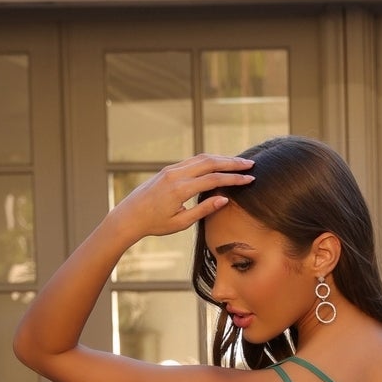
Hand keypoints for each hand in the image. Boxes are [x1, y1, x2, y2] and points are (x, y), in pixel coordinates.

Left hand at [114, 154, 254, 239]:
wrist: (130, 215)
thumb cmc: (155, 224)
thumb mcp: (181, 222)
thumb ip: (204, 210)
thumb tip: (224, 198)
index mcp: (180, 189)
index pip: (214, 179)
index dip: (234, 178)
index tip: (250, 179)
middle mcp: (176, 174)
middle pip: (210, 162)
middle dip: (232, 162)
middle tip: (250, 164)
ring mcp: (172, 169)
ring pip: (202, 158)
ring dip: (222, 158)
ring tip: (238, 162)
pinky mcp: (169, 169)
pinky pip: (193, 161)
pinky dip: (209, 160)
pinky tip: (219, 163)